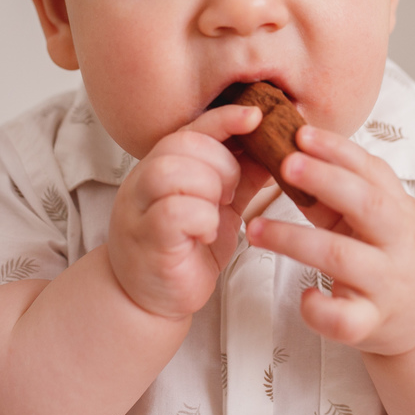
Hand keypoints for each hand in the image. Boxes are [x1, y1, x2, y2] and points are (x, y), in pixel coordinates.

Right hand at [108, 104, 267, 319]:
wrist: (150, 298)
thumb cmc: (184, 249)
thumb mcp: (218, 206)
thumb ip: (239, 177)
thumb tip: (274, 150)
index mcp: (162, 166)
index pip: (192, 129)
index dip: (225, 119)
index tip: (256, 116)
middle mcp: (144, 181)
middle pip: (182, 144)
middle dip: (221, 164)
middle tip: (231, 193)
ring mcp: (141, 208)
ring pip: (172, 171)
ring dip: (208, 188)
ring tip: (217, 210)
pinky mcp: (147, 239)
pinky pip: (174, 211)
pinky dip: (201, 218)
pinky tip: (206, 233)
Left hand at [247, 125, 414, 355]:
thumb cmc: (393, 255)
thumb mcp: (382, 219)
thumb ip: (345, 192)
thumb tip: (294, 151)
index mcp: (401, 211)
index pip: (372, 172)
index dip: (338, 150)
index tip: (301, 133)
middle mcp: (399, 244)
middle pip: (365, 204)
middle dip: (323, 180)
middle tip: (283, 164)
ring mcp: (387, 285)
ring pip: (340, 257)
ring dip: (292, 239)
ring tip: (254, 229)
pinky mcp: (372, 324)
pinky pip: (343, 320)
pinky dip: (318, 308)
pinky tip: (304, 295)